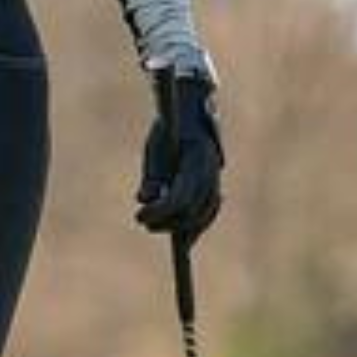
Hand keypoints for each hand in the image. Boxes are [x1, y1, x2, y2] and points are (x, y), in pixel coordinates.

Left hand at [136, 65, 223, 242]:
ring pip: (203, 215)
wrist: (193, 116)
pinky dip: (195, 225)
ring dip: (181, 227)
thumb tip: (143, 199)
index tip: (139, 216)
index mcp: (198, 161)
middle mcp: (212, 175)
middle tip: (143, 222)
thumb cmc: (170, 130)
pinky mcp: (215, 188)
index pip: (180, 196)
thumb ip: (152, 174)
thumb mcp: (155, 146)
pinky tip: (184, 240)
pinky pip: (207, 212)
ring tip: (155, 227)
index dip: (160, 211)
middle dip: (167, 221)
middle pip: (191, 210)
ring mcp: (217, 182)